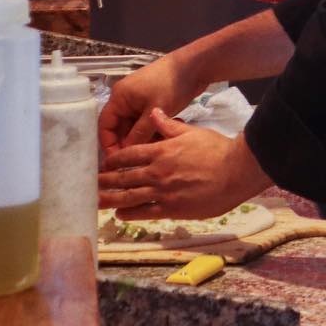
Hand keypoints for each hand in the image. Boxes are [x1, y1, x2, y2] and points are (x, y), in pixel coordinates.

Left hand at [97, 109, 270, 220]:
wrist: (236, 170)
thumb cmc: (217, 149)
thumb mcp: (193, 132)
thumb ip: (170, 125)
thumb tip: (155, 112)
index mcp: (162, 151)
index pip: (129, 154)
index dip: (114, 159)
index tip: (104, 162)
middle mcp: (157, 171)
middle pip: (123, 177)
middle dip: (104, 181)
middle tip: (89, 184)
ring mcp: (163, 191)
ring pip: (128, 196)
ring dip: (110, 199)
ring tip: (95, 201)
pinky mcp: (171, 208)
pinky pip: (144, 212)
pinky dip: (129, 213)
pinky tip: (120, 213)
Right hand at [98, 54, 201, 153]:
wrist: (196, 66)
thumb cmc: (171, 85)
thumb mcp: (154, 111)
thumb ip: (139, 133)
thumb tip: (126, 154)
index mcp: (119, 97)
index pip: (105, 125)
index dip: (108, 144)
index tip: (116, 161)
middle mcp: (126, 98)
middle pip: (120, 127)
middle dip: (128, 142)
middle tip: (137, 159)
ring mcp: (140, 99)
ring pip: (135, 125)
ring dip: (142, 137)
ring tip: (154, 148)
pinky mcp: (153, 101)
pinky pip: (146, 120)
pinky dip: (152, 129)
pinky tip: (163, 137)